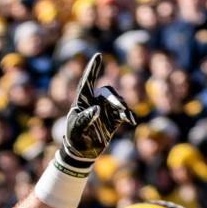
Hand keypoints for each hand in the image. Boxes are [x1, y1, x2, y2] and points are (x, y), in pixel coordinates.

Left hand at [55, 53, 136, 171]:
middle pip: (108, 93)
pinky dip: (128, 115)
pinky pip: (123, 113)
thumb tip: (98, 108)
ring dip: (123, 107)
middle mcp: (95, 101)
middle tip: (121, 108)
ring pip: (117, 102)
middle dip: (115, 99)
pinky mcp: (113, 119)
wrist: (81, 152)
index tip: (98, 55)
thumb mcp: (77, 128)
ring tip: (127, 117)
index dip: (93, 68)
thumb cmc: (74, 137)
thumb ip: (86, 118)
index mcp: (83, 99)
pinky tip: (131, 120)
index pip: (88, 80)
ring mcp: (105, 110)